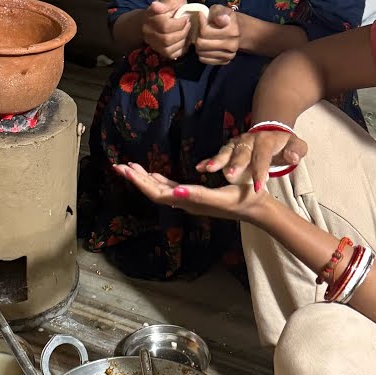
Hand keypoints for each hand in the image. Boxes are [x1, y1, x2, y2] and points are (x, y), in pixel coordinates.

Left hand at [114, 162, 262, 221]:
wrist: (256, 208)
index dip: (139, 182)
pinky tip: (154, 175)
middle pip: (153, 191)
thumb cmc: (242, 199)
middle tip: (118, 165)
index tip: (125, 170)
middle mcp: (184, 201)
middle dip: (136, 178)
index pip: (156, 192)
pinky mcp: (195, 195)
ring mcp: (189, 199)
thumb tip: (175, 192)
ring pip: (160, 189)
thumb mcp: (221, 196)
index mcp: (187, 201)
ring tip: (129, 168)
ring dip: (144, 178)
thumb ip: (197, 195)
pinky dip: (158, 180)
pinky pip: (170, 187)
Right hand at [141, 0, 190, 59]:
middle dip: (182, 33)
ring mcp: (153, 42)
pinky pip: (170, 55)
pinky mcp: (159, 50)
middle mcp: (149, 32)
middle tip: (188, 25)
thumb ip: (165, 3)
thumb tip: (154, 5)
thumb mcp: (170, 0)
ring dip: (182, 41)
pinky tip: (184, 41)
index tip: (186, 18)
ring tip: (187, 33)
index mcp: (151, 17)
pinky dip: (180, 49)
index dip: (179, 24)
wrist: (155, 18)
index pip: (165, 26)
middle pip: (166, 39)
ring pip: (168, 49)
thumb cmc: (167, 7)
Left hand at [195, 6, 239, 65]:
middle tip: (200, 30)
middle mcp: (232, 45)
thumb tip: (220, 20)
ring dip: (198, 45)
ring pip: (202, 53)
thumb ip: (219, 12)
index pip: (205, 31)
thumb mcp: (222, 10)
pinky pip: (205, 60)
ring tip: (203, 38)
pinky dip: (201, 53)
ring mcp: (229, 55)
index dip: (200, 24)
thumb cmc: (227, 18)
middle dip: (197, 36)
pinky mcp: (225, 61)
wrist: (240, 31)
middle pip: (201, 44)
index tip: (201, 17)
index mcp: (232, 31)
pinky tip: (205, 46)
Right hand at [198, 129, 309, 193]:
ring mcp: (238, 143)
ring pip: (227, 151)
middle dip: (236, 165)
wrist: (271, 132)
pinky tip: (199, 168)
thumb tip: (292, 157)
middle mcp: (250, 139)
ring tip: (209, 169)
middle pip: (242, 153)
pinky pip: (218, 154)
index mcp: (266, 140)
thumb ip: (297, 151)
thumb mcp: (296, 146)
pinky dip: (208, 160)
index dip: (260, 171)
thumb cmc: (284, 145)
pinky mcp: (229, 148)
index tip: (258, 187)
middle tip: (230, 176)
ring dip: (218, 160)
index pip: (263, 157)